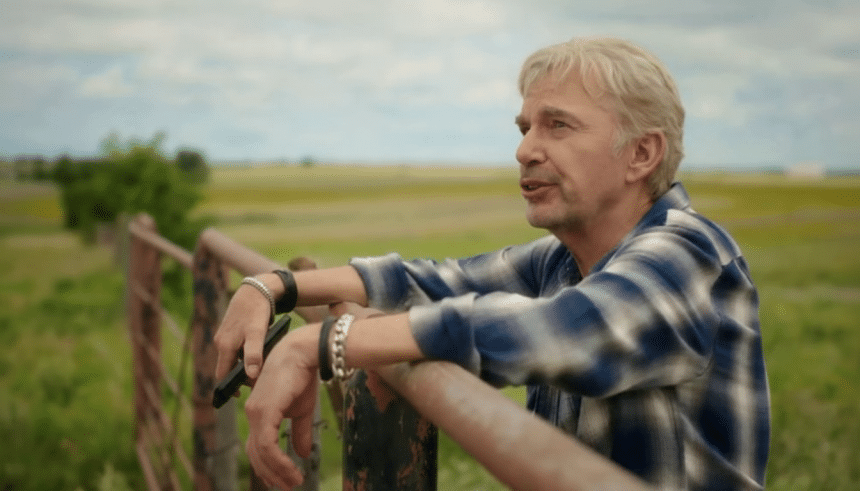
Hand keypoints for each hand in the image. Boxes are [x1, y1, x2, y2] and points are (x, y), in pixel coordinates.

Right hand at [214, 282, 272, 380]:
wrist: (255, 291)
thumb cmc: (256, 312)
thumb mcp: (257, 334)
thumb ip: (254, 354)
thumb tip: (251, 376)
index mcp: (224, 346)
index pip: (222, 375)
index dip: (229, 387)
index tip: (240, 396)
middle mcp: (220, 343)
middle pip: (226, 368)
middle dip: (237, 378)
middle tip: (255, 383)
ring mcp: (224, 336)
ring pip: (231, 358)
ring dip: (241, 365)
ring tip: (259, 369)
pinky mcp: (230, 331)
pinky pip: (234, 349)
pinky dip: (242, 355)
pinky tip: (257, 354)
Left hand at [244, 325, 318, 487]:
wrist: (304, 353)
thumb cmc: (302, 376)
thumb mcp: (302, 410)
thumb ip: (299, 432)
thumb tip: (302, 454)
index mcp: (259, 412)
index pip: (256, 446)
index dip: (268, 466)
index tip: (283, 480)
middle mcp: (252, 413)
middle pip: (255, 454)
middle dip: (271, 474)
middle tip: (288, 487)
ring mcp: (256, 412)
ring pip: (261, 453)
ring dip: (277, 472)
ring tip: (294, 482)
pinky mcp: (264, 411)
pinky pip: (267, 446)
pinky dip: (279, 462)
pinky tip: (293, 470)